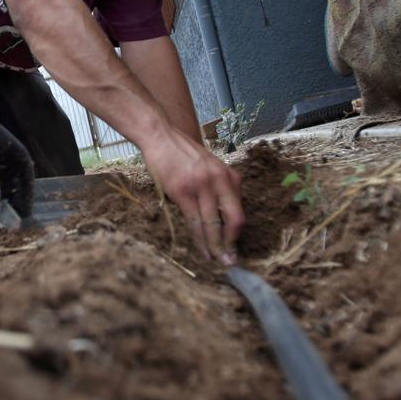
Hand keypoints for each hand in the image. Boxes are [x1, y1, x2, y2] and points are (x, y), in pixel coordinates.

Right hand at [140, 128, 244, 264]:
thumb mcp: (210, 167)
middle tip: (231, 262)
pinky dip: (199, 239)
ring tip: (218, 261)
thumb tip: (222, 215)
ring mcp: (201, 186)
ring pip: (213, 224)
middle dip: (232, 244)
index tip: (236, 248)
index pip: (239, 211)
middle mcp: (219, 181)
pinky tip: (202, 250)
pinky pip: (194, 222)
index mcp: (229, 176)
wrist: (161, 136)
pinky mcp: (182, 192)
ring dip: (216, 247)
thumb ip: (220, 187)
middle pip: (233, 220)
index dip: (238, 234)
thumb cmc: (182, 153)